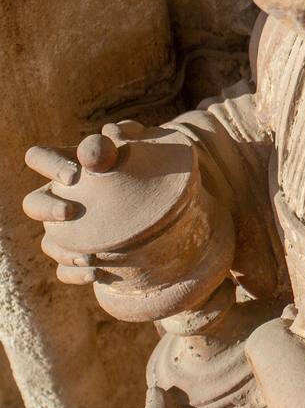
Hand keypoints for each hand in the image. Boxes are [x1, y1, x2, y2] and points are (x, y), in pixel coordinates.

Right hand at [22, 121, 145, 284]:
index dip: (49, 164)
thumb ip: (129, 135)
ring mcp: (69, 230)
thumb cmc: (146, 167)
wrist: (168, 205)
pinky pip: (64, 271)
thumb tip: (112, 132)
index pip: (40, 157)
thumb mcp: (142, 147)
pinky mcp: (82, 256)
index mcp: (69, 166)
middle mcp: (62, 198)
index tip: (74, 175)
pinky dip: (75, 274)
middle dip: (47, 209)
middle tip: (72, 212)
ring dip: (64, 250)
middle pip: (33, 203)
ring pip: (48, 242)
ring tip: (91, 255)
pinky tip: (97, 273)